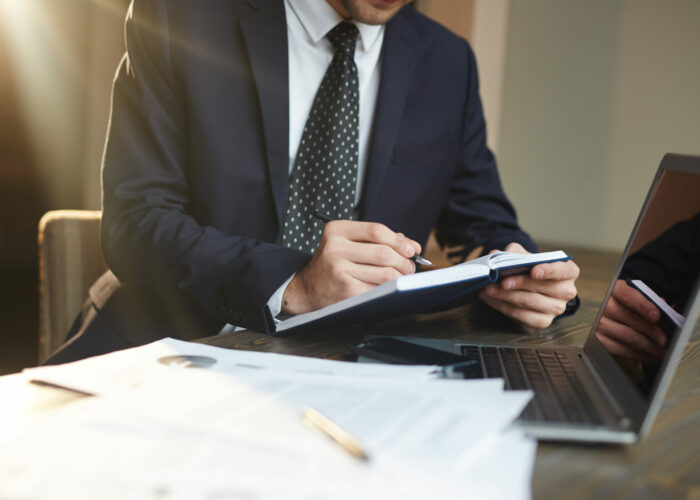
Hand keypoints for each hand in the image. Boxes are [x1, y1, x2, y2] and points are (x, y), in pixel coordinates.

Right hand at [282, 221, 420, 313]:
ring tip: (402, 276)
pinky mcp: (346, 291)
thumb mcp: (347, 242)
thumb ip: (377, 240)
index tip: (411, 249)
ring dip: (400, 276)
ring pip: (385, 273)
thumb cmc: (333, 262)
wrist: (307, 288)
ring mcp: (339, 271)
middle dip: (404, 260)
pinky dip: (389, 288)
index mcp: (336, 230)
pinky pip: (378, 289)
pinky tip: (389, 287)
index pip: (376, 231)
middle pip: (383, 252)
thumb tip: (411, 246)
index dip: (399, 240)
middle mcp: (335, 249)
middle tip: (410, 266)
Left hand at [478, 242, 579, 328]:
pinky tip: (490, 299)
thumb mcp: (523, 257)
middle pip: (543, 287)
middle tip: (499, 280)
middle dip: (519, 283)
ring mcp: (556, 309)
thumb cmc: (528, 269)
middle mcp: (566, 291)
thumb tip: (495, 253)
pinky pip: (522, 316)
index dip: (549, 271)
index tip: (533, 271)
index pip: (564, 271)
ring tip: (488, 288)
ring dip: (505, 295)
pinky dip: (502, 306)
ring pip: (529, 301)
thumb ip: (512, 253)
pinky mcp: (543, 322)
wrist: (526, 290)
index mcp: (568, 272)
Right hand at [595, 280, 665, 361]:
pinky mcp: (601, 340)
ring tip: (661, 351)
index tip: (656, 316)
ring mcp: (601, 324)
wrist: (614, 316)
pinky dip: (640, 355)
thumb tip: (666, 312)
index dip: (643, 306)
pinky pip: (623, 350)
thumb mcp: (640, 298)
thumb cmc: (630, 307)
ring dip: (649, 346)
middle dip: (651, 331)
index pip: (628, 296)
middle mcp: (606, 306)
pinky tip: (650, 355)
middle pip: (630, 319)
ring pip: (629, 337)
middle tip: (665, 340)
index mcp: (616, 290)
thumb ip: (653, 302)